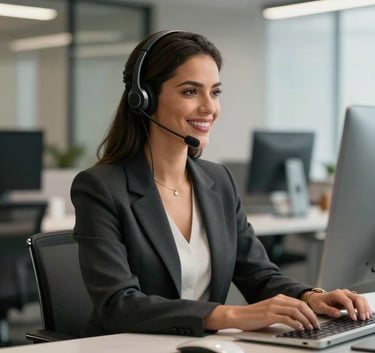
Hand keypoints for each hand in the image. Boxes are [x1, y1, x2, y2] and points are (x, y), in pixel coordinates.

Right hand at [205, 294, 319, 331]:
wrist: (239, 315)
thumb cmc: (254, 315)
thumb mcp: (270, 310)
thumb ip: (282, 311)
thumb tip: (298, 320)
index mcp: (278, 298)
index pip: (300, 302)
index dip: (310, 312)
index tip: (316, 321)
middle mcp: (277, 300)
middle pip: (300, 305)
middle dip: (311, 316)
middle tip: (316, 326)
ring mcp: (272, 307)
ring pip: (295, 311)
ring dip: (305, 320)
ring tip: (310, 328)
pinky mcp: (268, 315)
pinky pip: (286, 318)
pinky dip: (295, 324)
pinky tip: (299, 329)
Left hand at [307, 289, 371, 320]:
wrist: (316, 298)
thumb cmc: (318, 302)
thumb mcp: (320, 307)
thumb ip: (328, 310)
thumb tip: (338, 314)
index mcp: (336, 294)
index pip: (347, 301)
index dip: (351, 310)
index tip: (354, 318)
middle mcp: (343, 293)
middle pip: (356, 298)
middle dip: (361, 308)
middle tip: (362, 319)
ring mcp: (347, 295)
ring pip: (360, 298)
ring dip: (365, 307)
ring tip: (366, 317)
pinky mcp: (350, 299)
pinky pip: (360, 301)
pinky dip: (364, 307)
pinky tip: (366, 314)